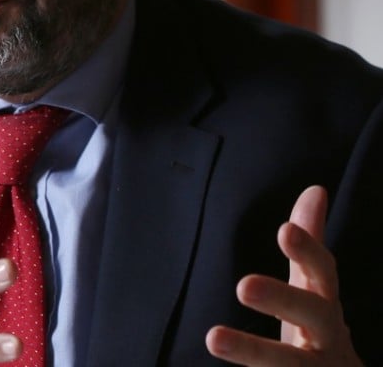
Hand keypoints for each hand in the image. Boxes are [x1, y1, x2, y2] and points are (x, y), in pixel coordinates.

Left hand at [205, 185, 362, 365]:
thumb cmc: (317, 329)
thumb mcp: (312, 288)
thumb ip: (309, 246)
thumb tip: (315, 189)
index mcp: (325, 305)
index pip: (322, 273)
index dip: (307, 252)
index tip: (285, 230)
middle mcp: (327, 337)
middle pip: (313, 315)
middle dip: (283, 298)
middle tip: (244, 284)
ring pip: (291, 363)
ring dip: (253, 352)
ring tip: (212, 337)